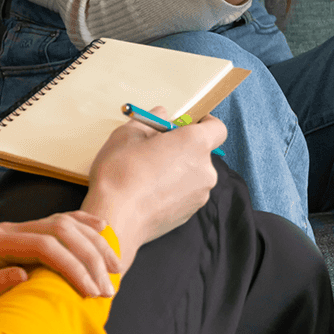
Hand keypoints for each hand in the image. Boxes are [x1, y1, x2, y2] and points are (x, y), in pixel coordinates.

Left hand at [0, 211, 120, 299]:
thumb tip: (23, 274)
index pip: (45, 246)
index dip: (72, 267)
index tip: (92, 292)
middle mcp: (6, 230)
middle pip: (61, 230)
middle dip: (90, 257)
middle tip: (109, 288)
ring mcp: (13, 228)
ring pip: (63, 221)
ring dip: (92, 242)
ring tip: (115, 267)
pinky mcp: (19, 232)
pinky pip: (57, 220)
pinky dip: (82, 223)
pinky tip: (101, 230)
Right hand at [81, 106, 224, 274]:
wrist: (116, 217)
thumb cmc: (122, 171)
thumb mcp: (129, 133)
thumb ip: (151, 120)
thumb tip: (161, 116)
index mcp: (195, 143)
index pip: (217, 128)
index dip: (204, 123)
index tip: (186, 123)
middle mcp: (205, 169)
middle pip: (201, 151)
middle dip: (181, 147)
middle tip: (154, 148)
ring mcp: (199, 195)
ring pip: (192, 173)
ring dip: (176, 169)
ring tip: (147, 172)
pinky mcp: (189, 214)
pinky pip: (185, 192)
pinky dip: (172, 188)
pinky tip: (148, 190)